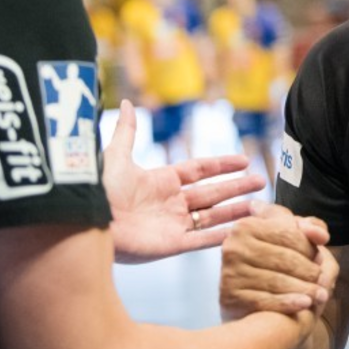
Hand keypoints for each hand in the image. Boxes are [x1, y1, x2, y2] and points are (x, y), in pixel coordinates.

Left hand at [104, 100, 266, 263]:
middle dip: (237, 187)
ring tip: (260, 206)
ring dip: (236, 210)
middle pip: (212, 193)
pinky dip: (222, 235)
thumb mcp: (115, 157)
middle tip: (261, 182)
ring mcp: (173, 224)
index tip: (243, 160)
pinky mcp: (172, 244)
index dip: (222, 165)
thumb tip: (130, 103)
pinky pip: (202, 240)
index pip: (199, 170)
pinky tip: (242, 230)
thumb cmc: (98, 191)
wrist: (87, 223)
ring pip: (213, 216)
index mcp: (161, 180)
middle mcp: (171, 203)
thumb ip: (127, 132)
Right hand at [220, 201, 334, 320]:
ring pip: (278, 281)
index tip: (320, 259)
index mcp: (246, 225)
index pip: (289, 234)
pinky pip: (265, 301)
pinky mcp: (230, 297)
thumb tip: (322, 236)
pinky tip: (304, 304)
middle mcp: (234, 247)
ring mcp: (230, 273)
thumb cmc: (271, 258)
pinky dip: (288, 303)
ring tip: (321, 295)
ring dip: (305, 290)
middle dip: (310, 271)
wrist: (246, 294)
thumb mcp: (287, 234)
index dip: (310, 248)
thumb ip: (309, 228)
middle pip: (285, 259)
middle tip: (323, 282)